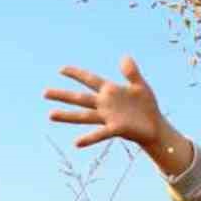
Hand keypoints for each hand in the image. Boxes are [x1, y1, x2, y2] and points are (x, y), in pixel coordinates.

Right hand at [44, 56, 163, 149]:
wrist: (156, 126)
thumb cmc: (147, 106)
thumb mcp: (140, 86)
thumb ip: (131, 73)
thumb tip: (124, 57)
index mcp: (110, 91)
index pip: (90, 79)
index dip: (76, 74)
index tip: (61, 69)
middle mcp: (104, 104)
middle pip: (80, 98)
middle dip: (63, 95)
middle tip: (44, 92)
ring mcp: (108, 118)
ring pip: (84, 116)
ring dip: (67, 116)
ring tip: (50, 115)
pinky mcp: (116, 129)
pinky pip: (100, 134)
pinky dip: (89, 138)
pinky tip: (76, 143)